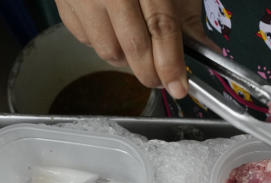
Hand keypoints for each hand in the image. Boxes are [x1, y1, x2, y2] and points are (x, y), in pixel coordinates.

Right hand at [55, 0, 206, 98]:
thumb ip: (187, 18)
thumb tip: (207, 50)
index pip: (160, 28)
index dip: (170, 63)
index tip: (179, 87)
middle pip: (132, 46)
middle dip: (151, 73)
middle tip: (162, 80)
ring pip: (107, 51)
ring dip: (126, 59)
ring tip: (136, 45)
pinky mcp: (64, 3)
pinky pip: (85, 40)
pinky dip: (103, 42)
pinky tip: (112, 27)